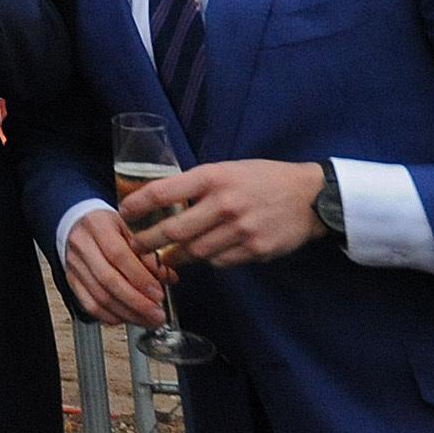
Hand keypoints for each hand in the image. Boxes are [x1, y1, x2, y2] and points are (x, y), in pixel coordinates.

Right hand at [62, 206, 169, 328]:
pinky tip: (129, 317)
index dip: (140, 278)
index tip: (158, 293)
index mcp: (98, 226)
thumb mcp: (131, 227)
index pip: (118, 255)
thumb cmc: (108, 225)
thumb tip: (166, 276)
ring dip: (128, 313)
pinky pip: (90, 306)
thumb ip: (148, 252)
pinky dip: (112, 316)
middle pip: (108, 280)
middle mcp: (82, 246)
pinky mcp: (72, 281)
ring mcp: (74, 266)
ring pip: (100, 297)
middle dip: (137, 302)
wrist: (78, 223)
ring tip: (149, 320)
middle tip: (157, 314)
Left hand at [125, 159, 327, 269]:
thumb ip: (198, 185)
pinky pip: (220, 262)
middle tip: (136, 245)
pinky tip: (206, 254)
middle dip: (148, 241)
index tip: (123, 212)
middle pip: (174, 230)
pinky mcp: (255, 250)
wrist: (310, 196)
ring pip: (195, 252)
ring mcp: (240, 230)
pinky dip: (209, 260)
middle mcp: (224, 203)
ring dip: (178, 255)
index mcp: (213, 177)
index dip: (138, 205)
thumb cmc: (262, 179)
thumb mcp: (227, 170)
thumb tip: (162, 202)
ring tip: (167, 255)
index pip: (163, 191)